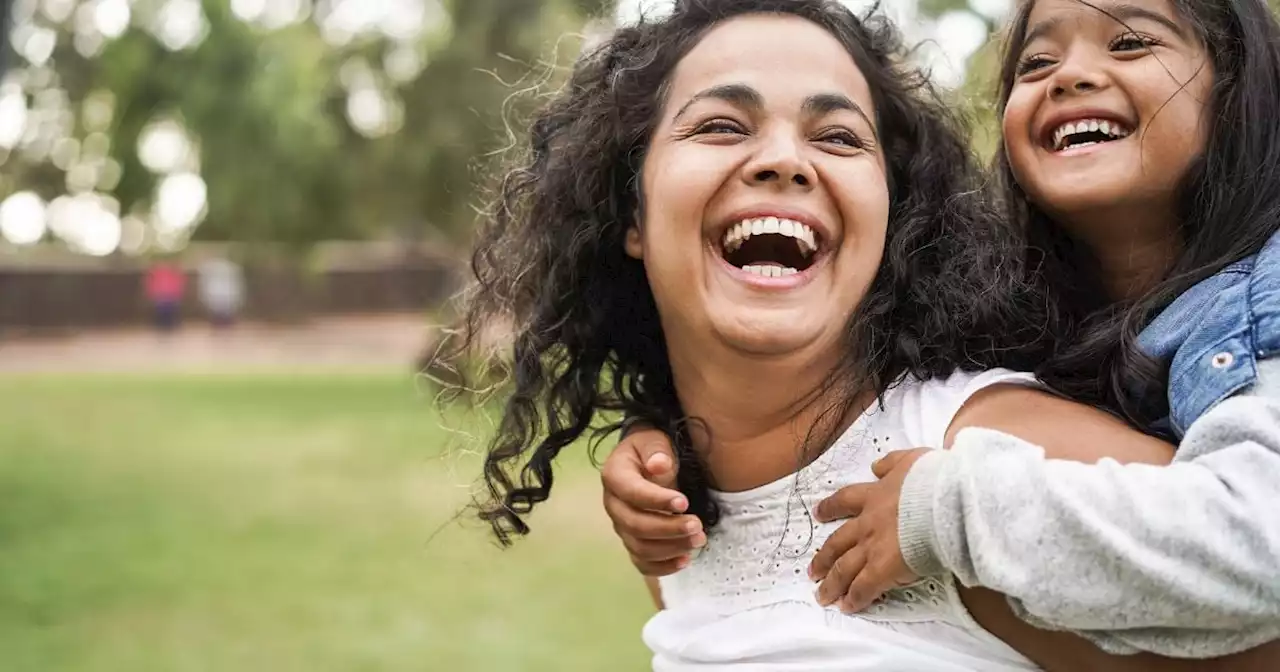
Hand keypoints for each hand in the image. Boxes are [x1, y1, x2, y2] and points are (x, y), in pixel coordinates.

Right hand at [601, 426, 704, 575]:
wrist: (646, 460)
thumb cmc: (652, 449)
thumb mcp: (654, 440)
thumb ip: (657, 450)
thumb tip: (659, 465)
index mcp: (614, 476)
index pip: (631, 492)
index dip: (657, 500)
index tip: (684, 502)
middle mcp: (613, 504)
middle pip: (635, 525)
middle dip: (668, 529)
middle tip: (698, 526)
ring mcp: (621, 526)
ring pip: (640, 547)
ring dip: (670, 548)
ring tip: (698, 540)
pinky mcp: (632, 541)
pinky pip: (642, 562)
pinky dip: (663, 566)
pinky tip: (685, 560)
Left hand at [808, 448, 929, 612]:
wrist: (944, 500)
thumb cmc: (934, 479)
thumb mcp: (910, 460)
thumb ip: (891, 463)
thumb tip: (876, 465)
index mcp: (875, 495)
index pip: (845, 500)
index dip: (830, 508)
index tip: (819, 514)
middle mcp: (867, 523)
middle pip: (837, 542)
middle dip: (823, 557)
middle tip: (812, 570)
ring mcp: (872, 547)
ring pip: (843, 568)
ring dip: (832, 583)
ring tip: (823, 595)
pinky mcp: (882, 569)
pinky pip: (863, 588)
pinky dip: (854, 599)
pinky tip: (847, 607)